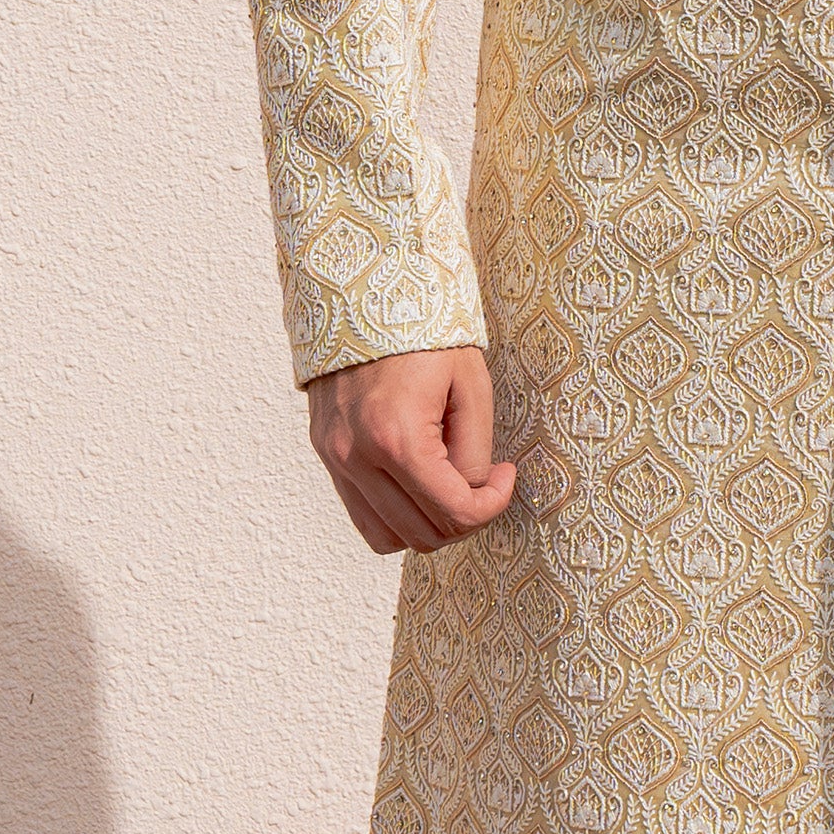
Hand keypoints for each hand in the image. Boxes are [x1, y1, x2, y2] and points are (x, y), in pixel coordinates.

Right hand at [307, 348, 519, 554]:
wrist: (362, 295)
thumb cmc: (423, 333)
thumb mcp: (470, 385)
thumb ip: (475, 451)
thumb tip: (472, 494)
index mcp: (397, 438)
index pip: (453, 512)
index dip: (492, 506)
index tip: (506, 476)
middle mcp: (358, 457)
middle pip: (422, 534)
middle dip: (465, 519)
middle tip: (485, 484)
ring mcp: (336, 459)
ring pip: (387, 538)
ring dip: (428, 525)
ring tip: (450, 487)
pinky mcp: (327, 454)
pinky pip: (362, 515)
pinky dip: (396, 517)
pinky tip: (419, 484)